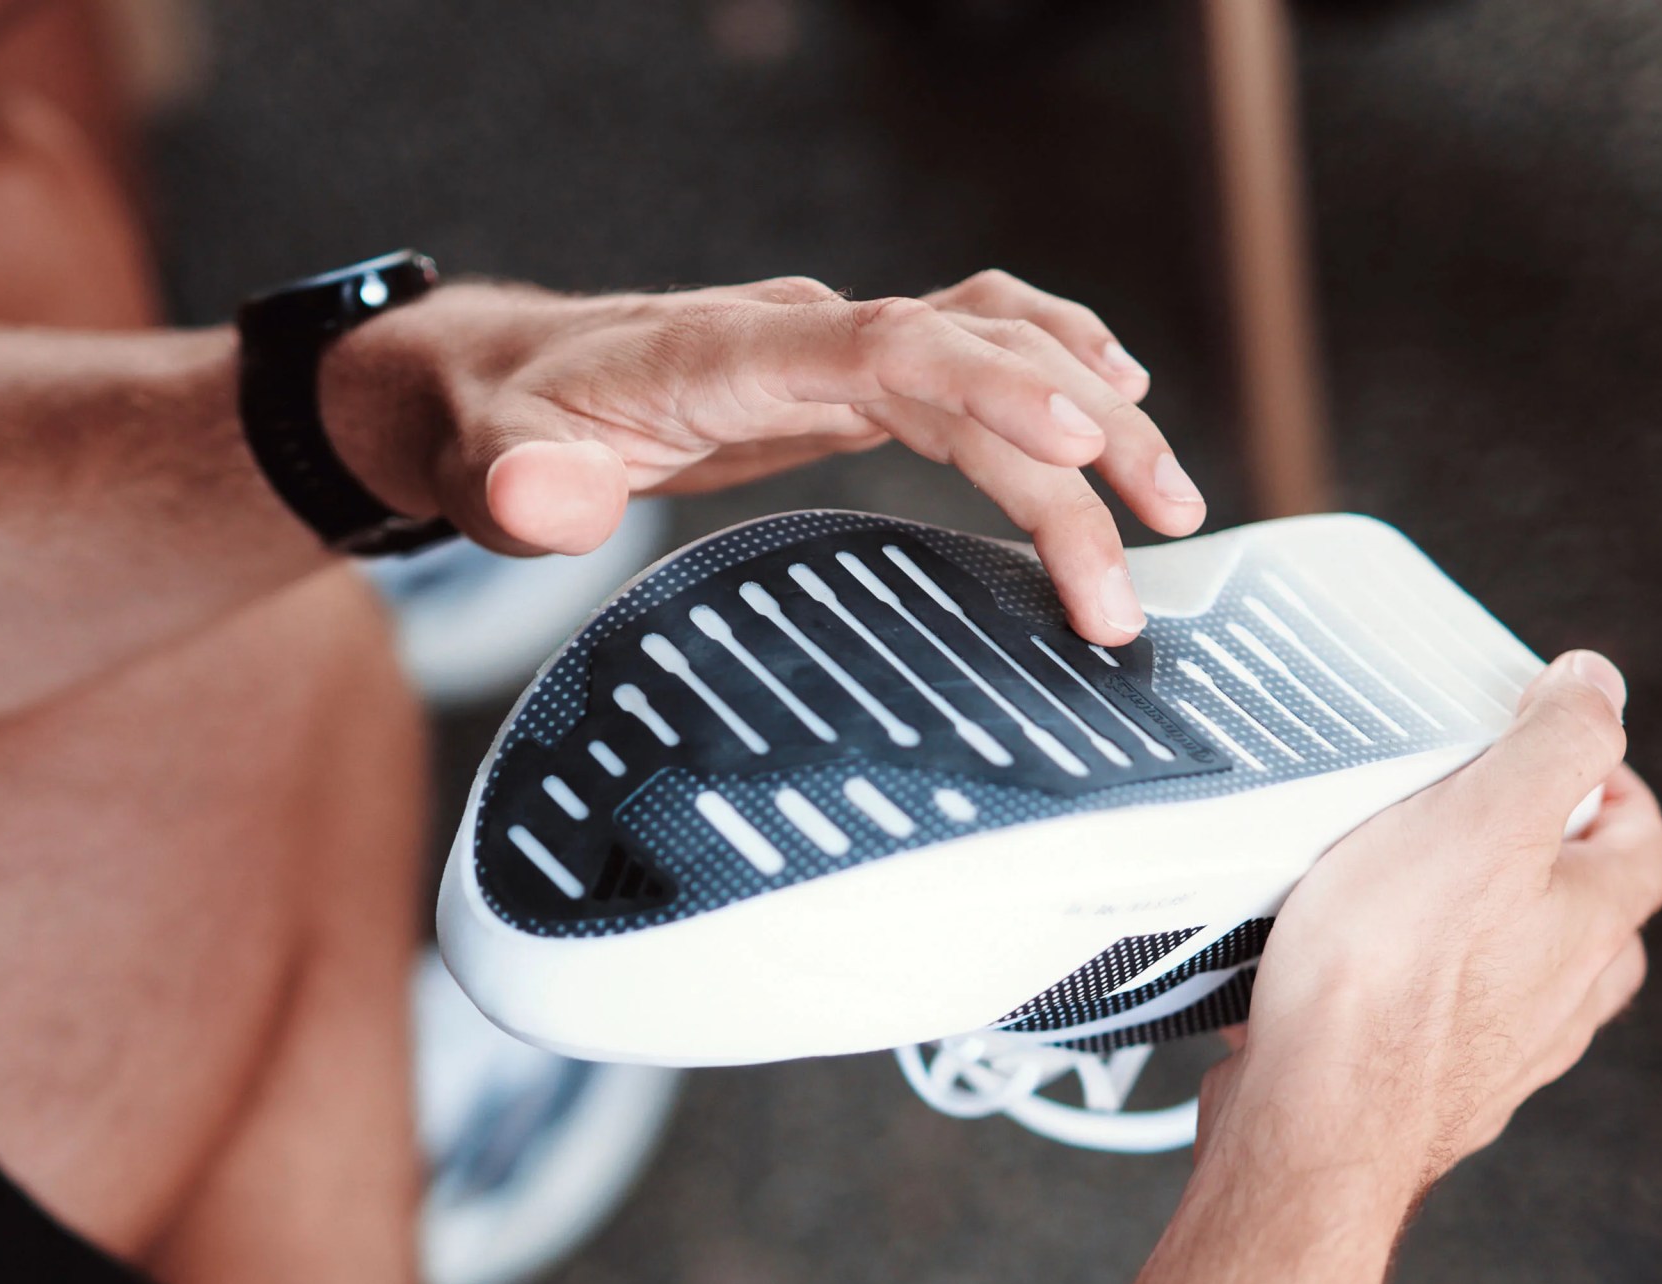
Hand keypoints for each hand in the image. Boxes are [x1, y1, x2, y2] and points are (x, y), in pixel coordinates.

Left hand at [317, 271, 1205, 643]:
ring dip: (1093, 416)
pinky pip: (973, 359)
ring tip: (1171, 506)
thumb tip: (545, 501)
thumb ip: (520, 482)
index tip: (1081, 431)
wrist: (500, 381)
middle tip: (1133, 573)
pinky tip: (1107, 413)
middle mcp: (807, 332)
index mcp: (738, 348)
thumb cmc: (503, 422)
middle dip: (1074, 452)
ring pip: (996, 352)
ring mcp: (834, 348)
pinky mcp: (846, 377)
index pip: (890, 344)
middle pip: (976, 355)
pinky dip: (1051, 377)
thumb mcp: (490, 461)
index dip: (991, 379)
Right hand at [1194, 650, 1661, 1210]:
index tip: (1558, 754)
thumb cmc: (1388, 980)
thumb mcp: (1481, 816)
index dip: (1612, 789)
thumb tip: (1598, 685)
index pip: (1644, 845)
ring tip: (1393, 886)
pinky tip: (1327, 966)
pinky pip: (1418, 1023)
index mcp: (1586, 926)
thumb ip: (1552, 744)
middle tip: (1476, 819)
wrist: (1314, 1120)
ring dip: (1469, 933)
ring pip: (1506, 979)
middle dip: (1543, 866)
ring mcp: (1488, 1054)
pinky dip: (1390, 988)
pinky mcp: (1413, 1088)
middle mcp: (1553, 998)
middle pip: (1585, 921)